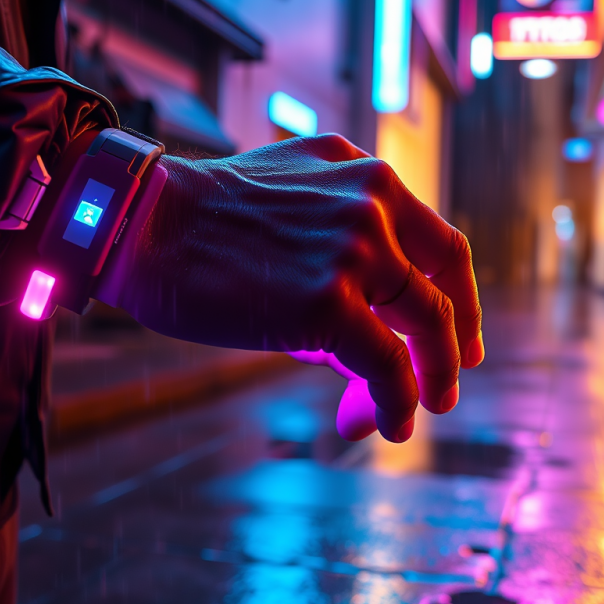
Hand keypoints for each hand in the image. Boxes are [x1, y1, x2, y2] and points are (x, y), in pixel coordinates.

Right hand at [110, 134, 483, 441]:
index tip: (460, 338)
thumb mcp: (294, 212)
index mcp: (368, 178)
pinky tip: (386, 425)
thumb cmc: (207, 224)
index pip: (443, 245)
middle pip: (442, 291)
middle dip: (450, 351)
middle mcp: (372, 207)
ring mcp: (353, 251)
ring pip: (427, 328)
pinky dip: (396, 402)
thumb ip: (344, 263)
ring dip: (431, 381)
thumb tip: (368, 354)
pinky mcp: (327, 302)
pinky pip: (386, 365)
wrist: (141, 223)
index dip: (462, 299)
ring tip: (418, 414)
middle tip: (444, 390)